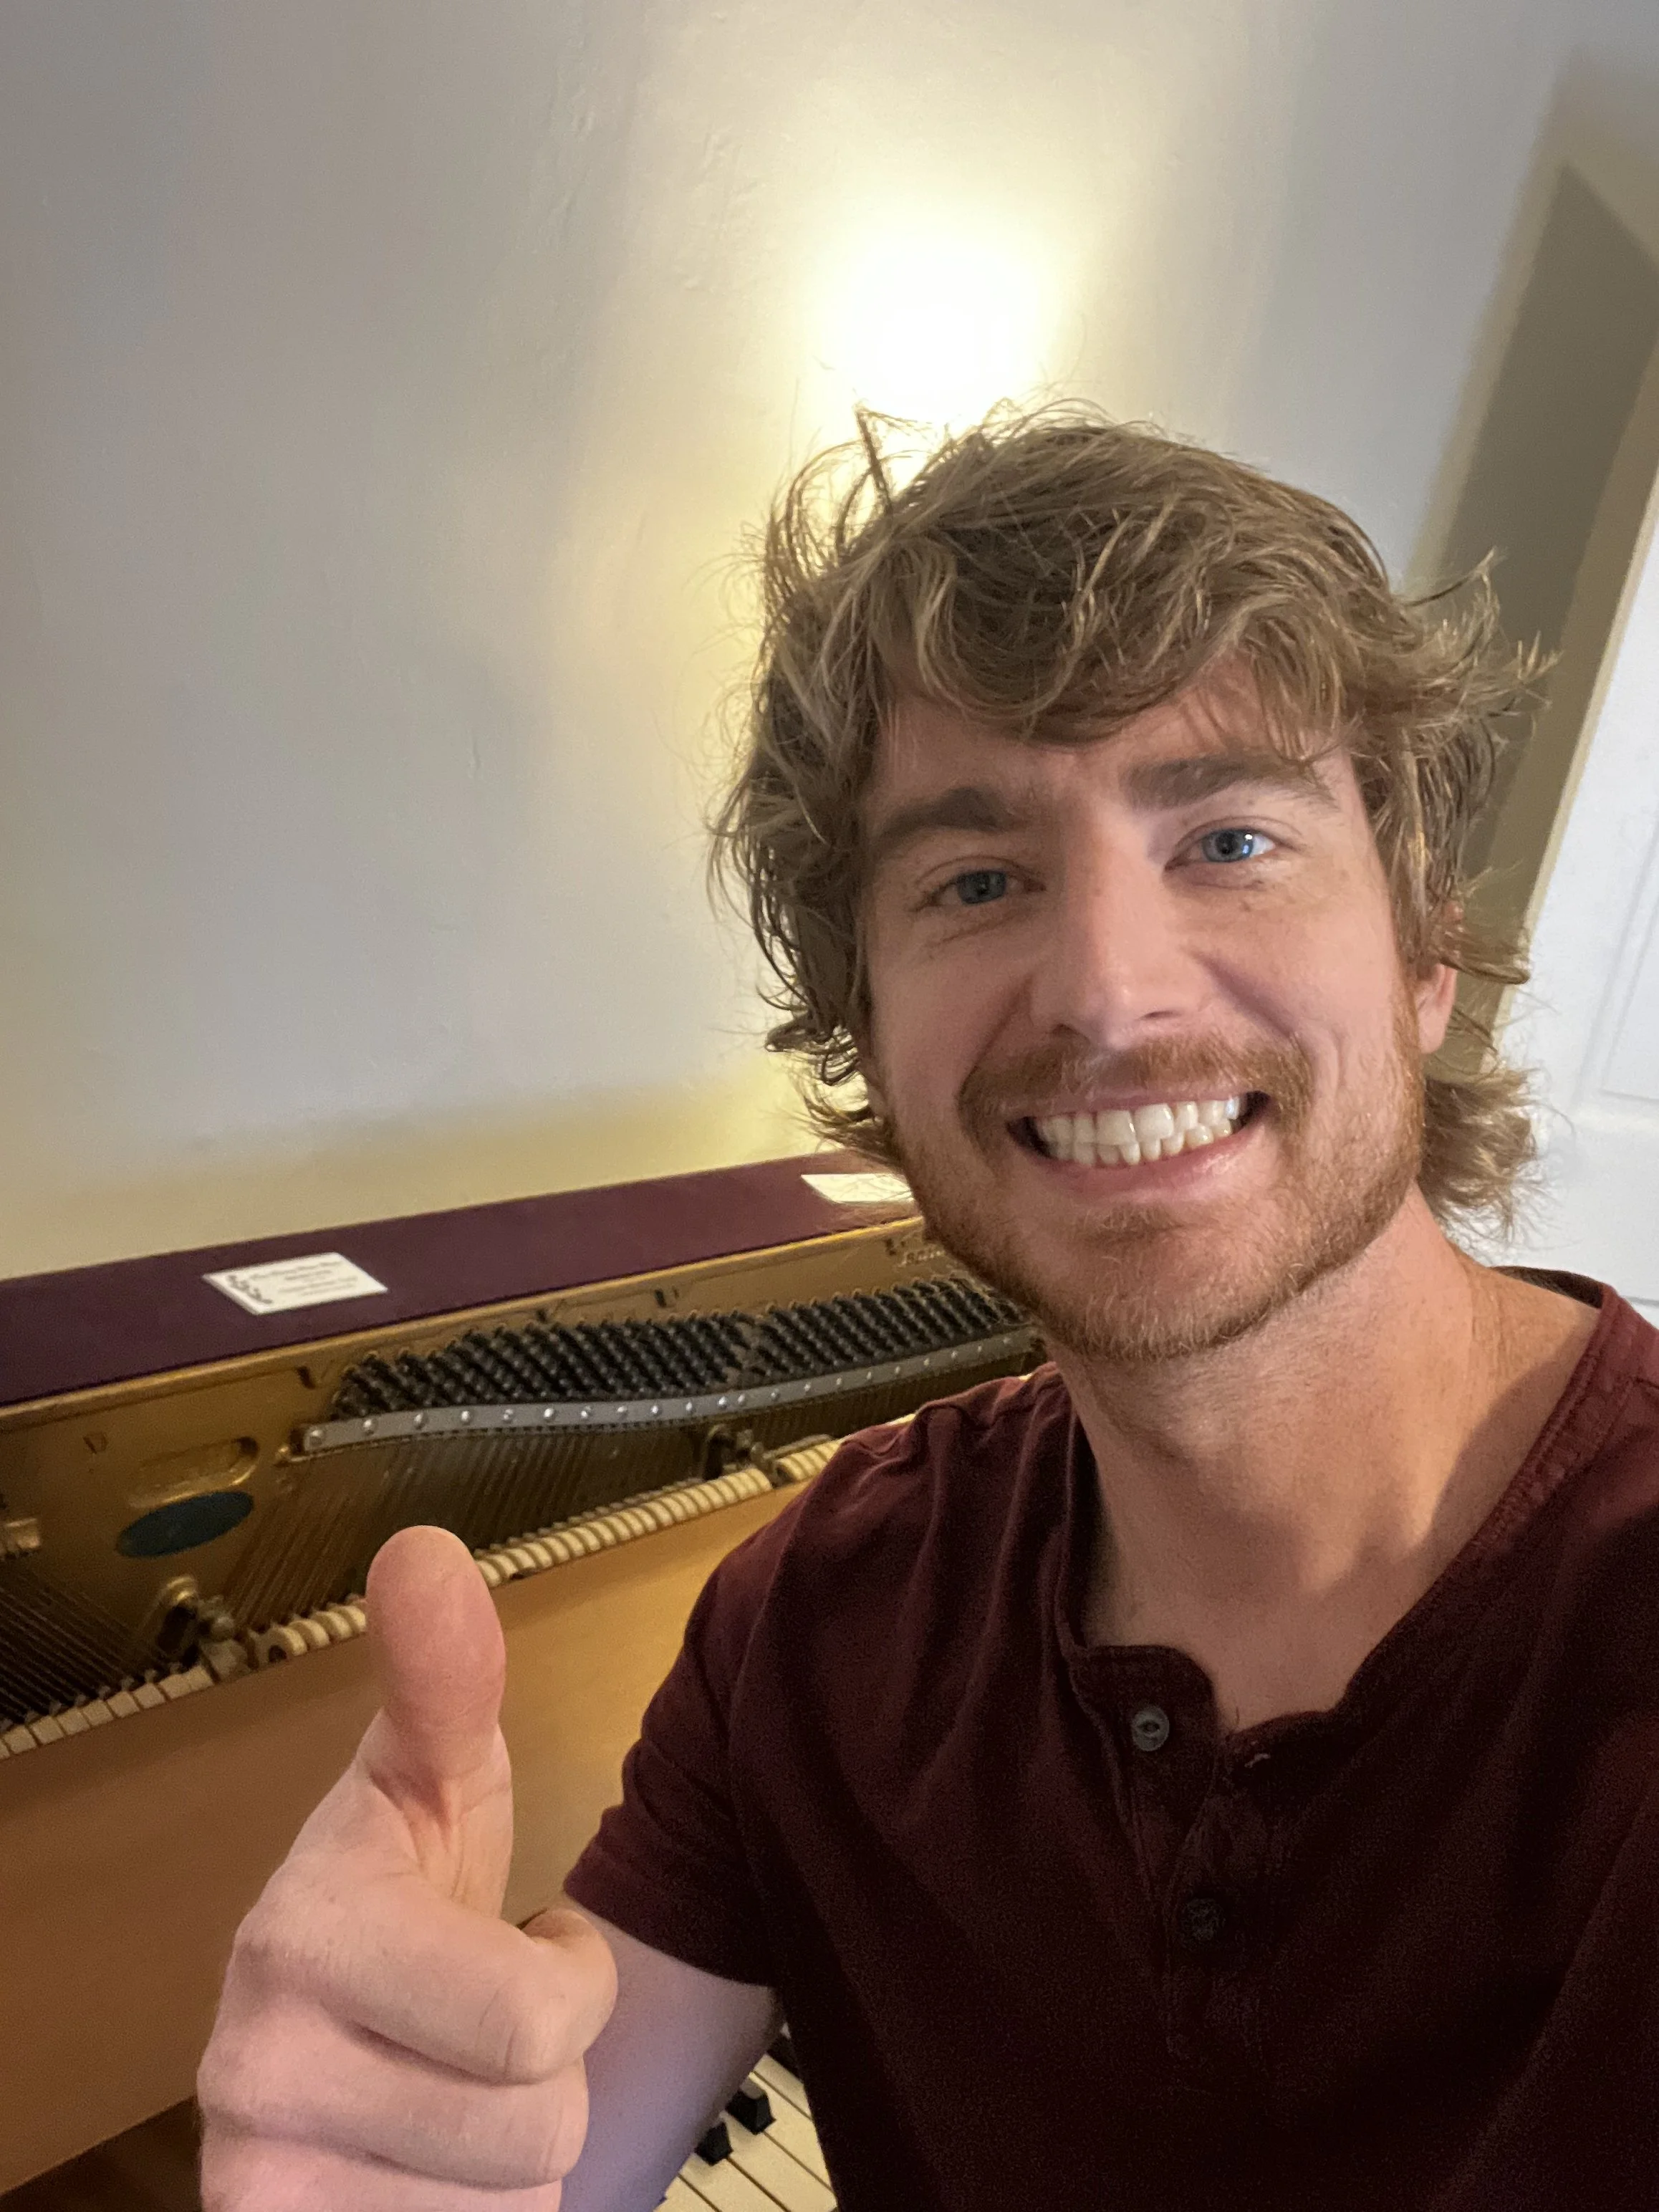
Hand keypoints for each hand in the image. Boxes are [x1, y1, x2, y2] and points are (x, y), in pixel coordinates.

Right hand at [198, 1524, 617, 2207]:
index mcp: (302, 1929)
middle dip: (554, 2064)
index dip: (576, 1981)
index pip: (538, 2014)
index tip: (549, 1939)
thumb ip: (447, 1682)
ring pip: (520, 2195)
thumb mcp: (440, 1789)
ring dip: (515, 2152)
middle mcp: (253, 2067)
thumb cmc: (410, 1907)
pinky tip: (424, 2168)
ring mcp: (262, 2183)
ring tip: (456, 2089)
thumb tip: (425, 1545)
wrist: (332, 2075)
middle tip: (504, 2020)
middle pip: (546, 2112)